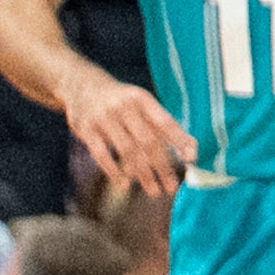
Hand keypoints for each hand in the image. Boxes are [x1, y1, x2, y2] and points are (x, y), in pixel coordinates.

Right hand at [65, 71, 195, 196]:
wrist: (82, 84)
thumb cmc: (122, 101)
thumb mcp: (142, 104)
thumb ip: (163, 125)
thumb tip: (191, 151)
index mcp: (143, 99)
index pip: (165, 122)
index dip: (179, 141)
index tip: (192, 159)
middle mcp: (125, 107)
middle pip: (148, 141)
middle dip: (162, 166)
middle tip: (172, 187)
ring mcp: (104, 118)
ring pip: (127, 150)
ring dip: (142, 173)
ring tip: (154, 190)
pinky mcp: (86, 129)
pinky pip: (102, 154)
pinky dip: (114, 171)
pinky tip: (125, 184)